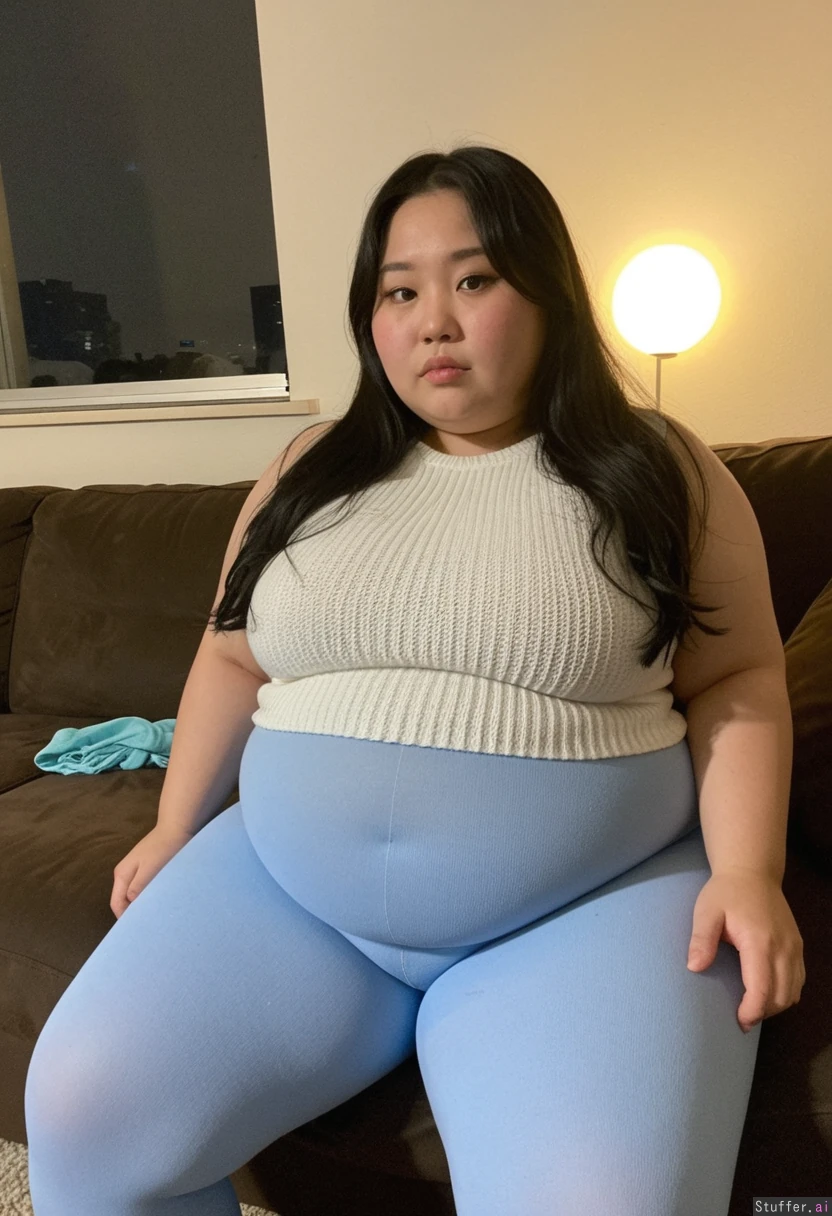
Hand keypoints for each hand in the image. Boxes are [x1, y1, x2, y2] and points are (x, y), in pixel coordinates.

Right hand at [110, 824, 194, 918]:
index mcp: (122, 875)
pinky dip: (149, 896)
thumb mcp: (150, 870)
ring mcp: (136, 870)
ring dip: (142, 904)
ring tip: (155, 915)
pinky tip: (160, 901)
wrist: (177, 827)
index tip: (137, 929)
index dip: (124, 918)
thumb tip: (129, 906)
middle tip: (149, 925)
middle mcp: (125, 874)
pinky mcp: (147, 869)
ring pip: (134, 895)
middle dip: (133, 913)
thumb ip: (137, 888)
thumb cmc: (164, 848)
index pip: (116, 904)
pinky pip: (144, 888)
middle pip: (123, 900)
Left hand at [686, 869, 805, 1032]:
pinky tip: (766, 993)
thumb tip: (694, 968)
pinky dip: (786, 993)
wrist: (752, 872)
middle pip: (782, 996)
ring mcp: (794, 947)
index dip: (752, 1010)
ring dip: (775, 1005)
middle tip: (741, 1019)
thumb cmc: (725, 892)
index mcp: (759, 940)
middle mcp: (783, 947)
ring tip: (752, 1008)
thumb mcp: (706, 911)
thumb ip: (701, 939)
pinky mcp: (798, 946)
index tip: (739, 1021)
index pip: (762, 987)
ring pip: (793, 992)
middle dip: (762, 1013)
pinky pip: (799, 980)